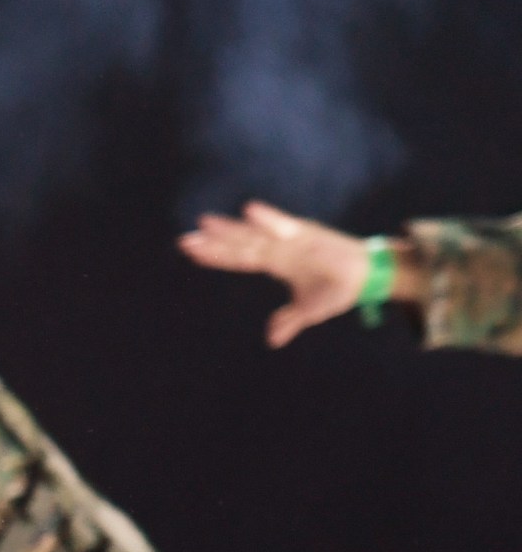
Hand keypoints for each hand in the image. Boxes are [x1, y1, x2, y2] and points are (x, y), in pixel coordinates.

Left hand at [179, 200, 382, 348]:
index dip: (216, 256)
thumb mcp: (309, 310)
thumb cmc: (337, 289)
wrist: (368, 278)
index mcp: (275, 263)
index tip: (191, 251)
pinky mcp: (309, 233)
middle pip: (239, 245)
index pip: (238, 259)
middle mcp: (278, 248)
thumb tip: (272, 340)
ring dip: (231, 229)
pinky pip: (284, 225)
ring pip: (254, 234)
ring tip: (204, 223)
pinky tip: (249, 211)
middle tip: (184, 240)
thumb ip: (289, 321)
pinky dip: (268, 219)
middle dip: (212, 243)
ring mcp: (291, 238)